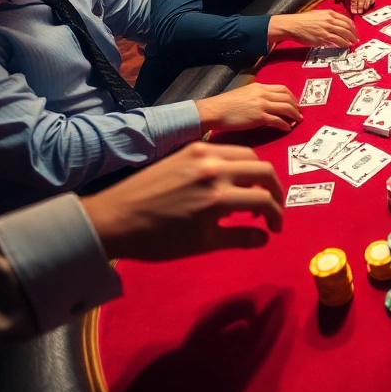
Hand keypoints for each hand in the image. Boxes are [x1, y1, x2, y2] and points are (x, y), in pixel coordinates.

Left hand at [82, 142, 285, 261]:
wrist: (115, 218)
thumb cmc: (158, 239)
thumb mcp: (203, 243)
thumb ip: (240, 238)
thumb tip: (265, 237)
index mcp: (218, 197)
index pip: (264, 201)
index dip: (275, 216)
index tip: (273, 229)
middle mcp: (215, 169)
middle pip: (263, 171)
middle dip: (274, 191)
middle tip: (270, 209)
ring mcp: (202, 154)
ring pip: (247, 155)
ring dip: (257, 174)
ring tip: (250, 194)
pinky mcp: (189, 148)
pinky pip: (225, 149)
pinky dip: (236, 164)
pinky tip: (227, 182)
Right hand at [194, 83, 301, 132]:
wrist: (214, 110)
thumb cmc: (225, 104)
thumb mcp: (243, 94)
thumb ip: (255, 96)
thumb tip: (264, 103)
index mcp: (259, 87)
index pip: (282, 89)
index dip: (291, 97)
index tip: (294, 104)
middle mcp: (263, 94)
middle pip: (287, 98)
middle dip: (296, 106)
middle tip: (299, 114)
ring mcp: (262, 105)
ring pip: (286, 108)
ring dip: (294, 115)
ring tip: (297, 121)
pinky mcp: (259, 117)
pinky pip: (278, 121)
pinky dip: (285, 125)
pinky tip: (287, 129)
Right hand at [268, 10, 357, 47]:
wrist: (292, 25)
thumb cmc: (302, 20)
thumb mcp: (317, 14)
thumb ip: (328, 17)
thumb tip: (336, 23)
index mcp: (329, 13)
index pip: (346, 20)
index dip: (353, 27)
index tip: (354, 31)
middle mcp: (329, 20)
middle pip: (347, 27)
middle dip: (354, 34)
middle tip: (356, 39)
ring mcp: (327, 29)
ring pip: (344, 34)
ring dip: (350, 40)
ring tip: (352, 43)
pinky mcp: (323, 37)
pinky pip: (337, 41)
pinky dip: (343, 44)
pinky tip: (345, 46)